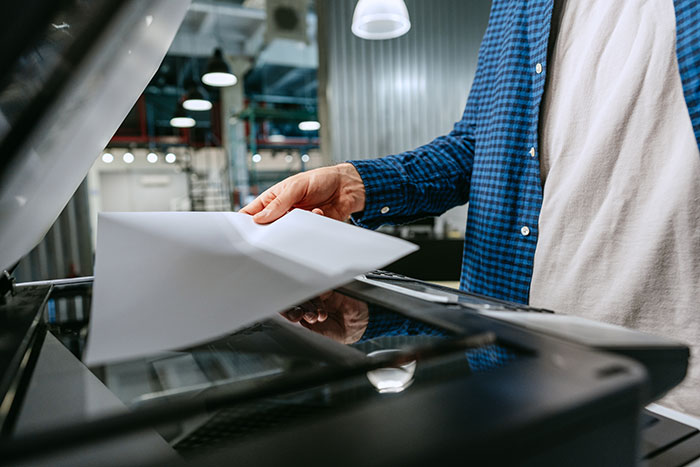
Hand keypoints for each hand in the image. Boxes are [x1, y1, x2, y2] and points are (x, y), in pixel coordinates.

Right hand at [240, 163, 365, 223]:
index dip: (244, 223)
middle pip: (267, 229)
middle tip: (274, 229)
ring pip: (286, 235)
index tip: (242, 233)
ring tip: (304, 213)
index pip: (252, 213)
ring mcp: (296, 222)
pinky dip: (310, 228)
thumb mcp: (296, 186)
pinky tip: (318, 213)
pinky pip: (304, 237)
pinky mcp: (310, 230)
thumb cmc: (320, 179)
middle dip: (270, 231)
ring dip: (293, 228)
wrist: (347, 187)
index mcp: (273, 199)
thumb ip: (279, 202)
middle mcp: (283, 213)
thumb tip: (260, 218)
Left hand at [281, 291, 368, 343]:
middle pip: (296, 304)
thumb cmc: (341, 332)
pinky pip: (318, 293)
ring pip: (306, 298)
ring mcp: (319, 298)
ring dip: (308, 309)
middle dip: (295, 311)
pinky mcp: (328, 292)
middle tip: (298, 317)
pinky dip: (318, 303)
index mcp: (304, 318)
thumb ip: (309, 332)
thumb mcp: (323, 337)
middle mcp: (309, 307)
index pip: (292, 313)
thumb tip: (295, 330)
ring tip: (313, 318)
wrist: (360, 325)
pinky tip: (321, 313)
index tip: (289, 319)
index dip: (288, 314)